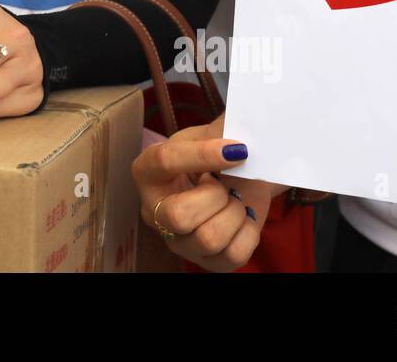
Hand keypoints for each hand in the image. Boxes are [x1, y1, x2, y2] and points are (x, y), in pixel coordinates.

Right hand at [131, 114, 284, 271]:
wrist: (237, 178)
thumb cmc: (214, 156)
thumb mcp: (209, 135)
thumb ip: (218, 134)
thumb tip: (238, 147)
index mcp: (147, 173)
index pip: (165, 161)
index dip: (203, 155)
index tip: (237, 150)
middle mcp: (155, 211)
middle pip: (179, 216)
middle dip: (215, 196)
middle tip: (223, 184)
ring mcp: (180, 242)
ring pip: (208, 239)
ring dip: (234, 213)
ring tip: (234, 200)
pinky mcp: (208, 261)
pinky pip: (233, 255)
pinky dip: (248, 233)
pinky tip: (242, 219)